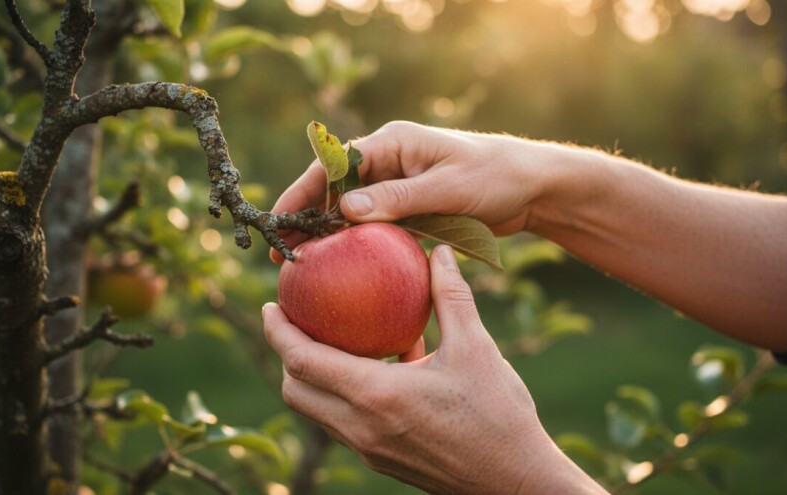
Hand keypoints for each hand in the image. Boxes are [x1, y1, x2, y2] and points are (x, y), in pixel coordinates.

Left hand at [262, 245, 603, 493]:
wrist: (515, 482)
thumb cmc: (499, 415)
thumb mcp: (477, 348)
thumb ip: (451, 295)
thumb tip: (438, 251)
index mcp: (377, 395)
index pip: (302, 361)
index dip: (278, 332)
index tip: (271, 306)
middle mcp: (361, 427)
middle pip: (295, 391)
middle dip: (285, 355)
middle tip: (293, 321)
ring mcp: (368, 449)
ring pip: (315, 411)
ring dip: (309, 376)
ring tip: (326, 341)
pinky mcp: (380, 460)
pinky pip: (341, 423)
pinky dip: (338, 394)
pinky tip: (371, 369)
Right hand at [271, 121, 552, 257]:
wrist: (532, 187)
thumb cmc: (494, 177)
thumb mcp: (447, 187)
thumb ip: (399, 197)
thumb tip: (345, 209)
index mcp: (391, 143)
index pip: (333, 165)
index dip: (301, 192)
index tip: (278, 220)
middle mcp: (388, 161)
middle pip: (333, 191)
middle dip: (305, 219)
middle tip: (279, 255)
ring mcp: (397, 186)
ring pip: (350, 212)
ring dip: (327, 237)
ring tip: (301, 267)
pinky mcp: (409, 208)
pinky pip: (375, 227)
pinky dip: (357, 246)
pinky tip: (342, 271)